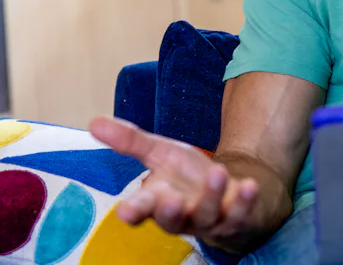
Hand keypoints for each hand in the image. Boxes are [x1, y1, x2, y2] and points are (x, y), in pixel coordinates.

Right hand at [89, 116, 260, 242]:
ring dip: (212, 195)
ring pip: (207, 215)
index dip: (133, 211)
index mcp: (157, 200)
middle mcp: (181, 215)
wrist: (227, 194)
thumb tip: (93, 122)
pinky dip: (245, 202)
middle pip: (171, 220)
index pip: (140, 209)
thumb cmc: (186, 176)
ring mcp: (209, 221)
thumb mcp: (161, 153)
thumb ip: (131, 141)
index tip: (125, 210)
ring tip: (217, 171)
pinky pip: (240, 215)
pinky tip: (249, 185)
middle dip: (169, 212)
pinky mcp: (235, 220)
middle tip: (170, 200)